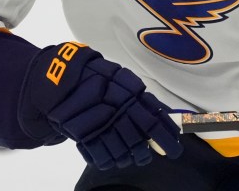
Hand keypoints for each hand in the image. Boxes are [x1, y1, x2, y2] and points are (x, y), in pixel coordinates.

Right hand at [19, 42, 182, 169]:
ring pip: (122, 153)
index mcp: (132, 97)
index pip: (156, 122)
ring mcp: (101, 125)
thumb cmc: (99, 77)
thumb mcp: (124, 81)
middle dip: (145, 153)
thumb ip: (143, 100)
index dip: (167, 138)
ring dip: (129, 159)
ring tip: (129, 157)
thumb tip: (165, 117)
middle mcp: (119, 112)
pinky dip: (108, 161)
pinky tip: (111, 158)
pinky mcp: (84, 135)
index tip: (175, 150)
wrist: (64, 77)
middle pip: (139, 142)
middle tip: (147, 156)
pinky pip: (101, 157)